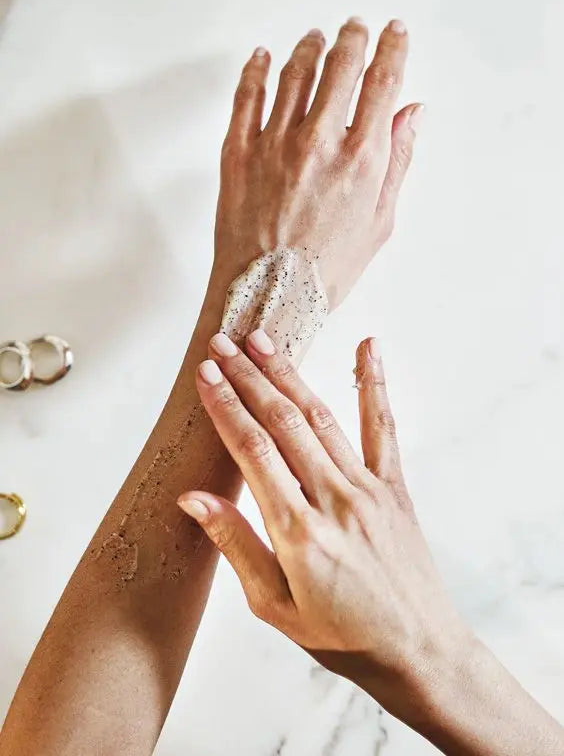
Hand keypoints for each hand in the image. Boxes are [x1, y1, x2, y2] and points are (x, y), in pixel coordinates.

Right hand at [178, 329, 468, 724]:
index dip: (226, 408)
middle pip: (283, 423)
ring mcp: (369, 489)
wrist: (416, 651)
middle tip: (222, 343)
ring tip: (262, 341)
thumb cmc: (341, 637)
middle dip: (248, 378)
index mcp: (298, 532)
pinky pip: (384, 428)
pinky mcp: (395, 487)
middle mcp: (335, 501)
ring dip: (289, 375)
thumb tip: (194, 499)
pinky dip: (375, 385)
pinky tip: (369, 347)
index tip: (205, 375)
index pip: (253, 453)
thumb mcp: (274, 606)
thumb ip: (236, 546)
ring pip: (322, 418)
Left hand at [213, 18, 422, 308]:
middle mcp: (318, 142)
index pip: (382, 83)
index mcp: (360, 159)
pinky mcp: (238, 152)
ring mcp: (274, 143)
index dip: (391, 49)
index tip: (394, 32)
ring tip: (316, 38)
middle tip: (355, 27)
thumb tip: (411, 114)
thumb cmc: (326, 268)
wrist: (268, 296)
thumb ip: (397, 160)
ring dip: (309, 48)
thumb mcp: (379, 221)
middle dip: (352, 38)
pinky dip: (256, 69)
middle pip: (340, 66)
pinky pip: (247, 96)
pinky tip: (263, 56)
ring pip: (294, 73)